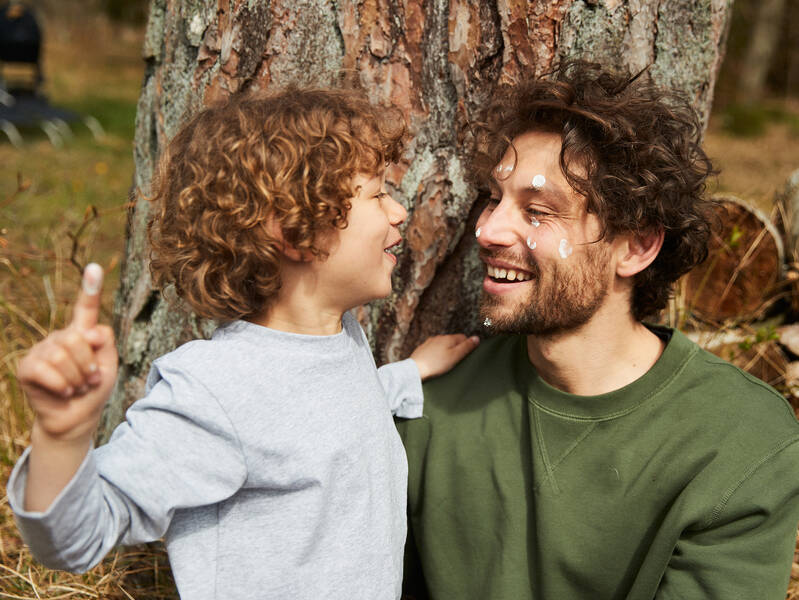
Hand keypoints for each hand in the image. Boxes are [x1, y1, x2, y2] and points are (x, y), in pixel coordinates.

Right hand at [18, 263, 117, 443]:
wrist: (76, 418)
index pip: (86, 308)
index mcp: (82, 333)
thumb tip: (85, 332)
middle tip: (89, 381)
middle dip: (89, 365)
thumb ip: (104, 342)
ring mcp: (41, 351)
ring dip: (77, 379)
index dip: (90, 288)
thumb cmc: (93, 390)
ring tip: (76, 388)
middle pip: (77, 339)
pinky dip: (62, 386)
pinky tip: (62, 392)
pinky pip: (48, 370)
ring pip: (64, 356)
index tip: (94, 267)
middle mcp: (60, 337)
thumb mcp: (109, 364)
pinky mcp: (27, 368)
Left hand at [410, 334, 478, 380]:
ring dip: (446, 351)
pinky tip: (435, 363)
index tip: (465, 356)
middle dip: (456, 348)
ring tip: (445, 363)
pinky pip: (434, 349)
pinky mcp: (423, 348)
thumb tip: (477, 338)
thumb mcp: (455, 357)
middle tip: (456, 361)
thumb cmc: (436, 364)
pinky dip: (437, 354)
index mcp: (449, 338)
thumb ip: (466, 347)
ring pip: (443, 344)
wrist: (415, 369)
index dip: (467, 346)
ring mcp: (430, 342)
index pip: (464, 337)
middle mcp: (439, 337)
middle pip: (453, 340)